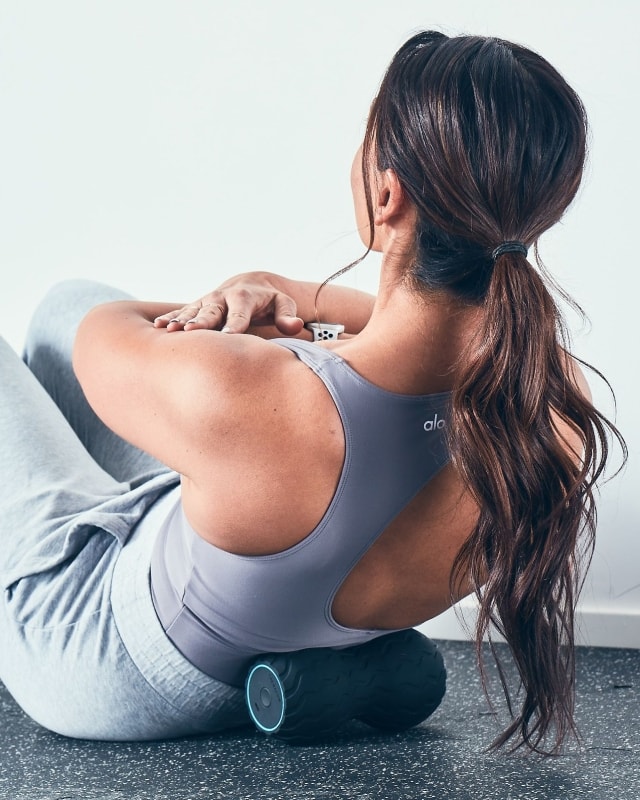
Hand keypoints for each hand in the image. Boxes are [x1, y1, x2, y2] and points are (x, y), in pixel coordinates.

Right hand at [153, 272, 304, 335]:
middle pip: (212, 312)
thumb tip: (296, 326)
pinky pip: (181, 313)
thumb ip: (288, 316)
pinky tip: (157, 327)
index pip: (240, 316)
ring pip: (192, 312)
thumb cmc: (270, 302)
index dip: (234, 327)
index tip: (228, 337)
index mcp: (244, 298)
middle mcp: (222, 298)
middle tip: (192, 331)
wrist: (250, 286)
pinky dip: (170, 319)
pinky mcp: (196, 307)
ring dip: (180, 321)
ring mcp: (207, 302)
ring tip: (167, 330)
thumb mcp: (284, 305)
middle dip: (202, 322)